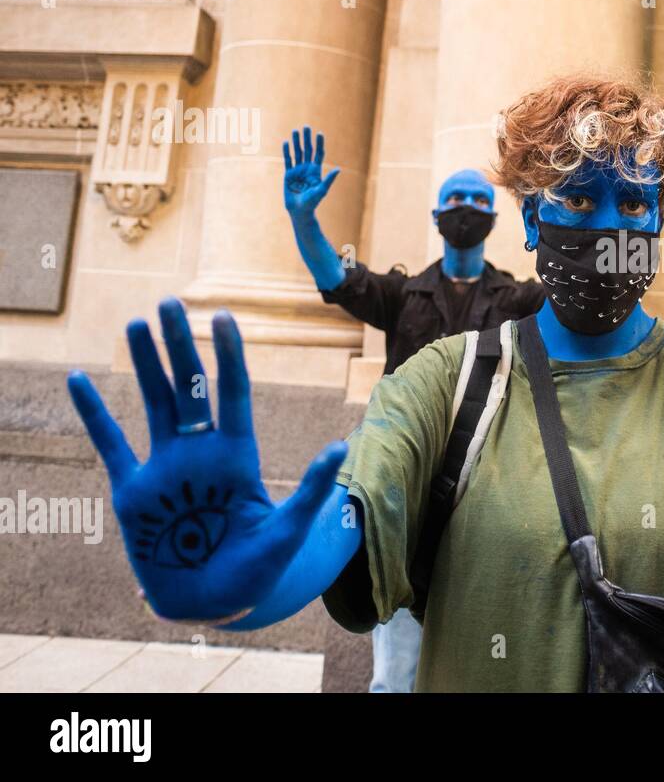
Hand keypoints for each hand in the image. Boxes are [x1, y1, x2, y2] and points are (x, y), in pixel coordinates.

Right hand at [66, 298, 347, 620]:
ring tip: (136, 322)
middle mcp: (201, 452)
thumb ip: (310, 489)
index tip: (222, 317)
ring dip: (144, 365)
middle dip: (180, 346)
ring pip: (153, 403)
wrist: (214, 604)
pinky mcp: (134, 493)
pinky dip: (94, 414)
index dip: (227, 356)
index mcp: (238, 455)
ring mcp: (166, 469)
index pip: (232, 393)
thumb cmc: (257, 569)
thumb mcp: (288, 531)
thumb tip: (341, 446)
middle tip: (170, 302)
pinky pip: (109, 445)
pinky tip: (78, 379)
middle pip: (190, 387)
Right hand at [282, 125, 339, 219]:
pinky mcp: (288, 174)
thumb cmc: (312, 202)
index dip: (319, 144)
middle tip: (306, 127)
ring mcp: (297, 170)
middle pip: (307, 150)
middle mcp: (307, 169)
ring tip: (295, 131)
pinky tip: (286, 143)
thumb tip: (338, 170)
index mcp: (316, 171)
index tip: (319, 133)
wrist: (299, 210)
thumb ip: (328, 179)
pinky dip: (286, 151)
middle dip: (307, 139)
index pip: (318, 154)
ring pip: (297, 153)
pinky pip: (287, 160)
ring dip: (296, 142)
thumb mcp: (322, 190)